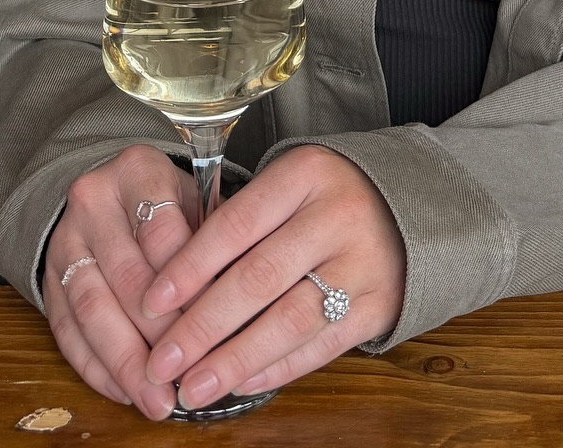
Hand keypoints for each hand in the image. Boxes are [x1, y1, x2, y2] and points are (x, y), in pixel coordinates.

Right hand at [41, 145, 196, 418]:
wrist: (105, 191)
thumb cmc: (167, 204)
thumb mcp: (194, 200)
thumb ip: (212, 241)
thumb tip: (236, 303)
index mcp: (138, 170)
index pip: (161, 230)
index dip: (186, 283)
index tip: (210, 325)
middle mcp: (93, 200)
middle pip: (126, 276)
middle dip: (158, 336)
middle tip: (185, 378)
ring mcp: (64, 240)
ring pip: (91, 308)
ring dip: (126, 362)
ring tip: (156, 401)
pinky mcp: (47, 278)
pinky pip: (66, 330)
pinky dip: (96, 368)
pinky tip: (125, 392)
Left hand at [138, 143, 405, 412]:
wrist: (411, 205)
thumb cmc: (326, 196)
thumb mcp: (288, 184)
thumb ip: (240, 222)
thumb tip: (173, 289)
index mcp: (305, 175)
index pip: (236, 223)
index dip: (190, 266)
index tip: (151, 303)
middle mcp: (336, 216)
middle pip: (258, 277)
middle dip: (202, 325)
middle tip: (161, 361)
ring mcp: (362, 264)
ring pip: (288, 319)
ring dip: (235, 359)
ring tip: (193, 387)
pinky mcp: (379, 305)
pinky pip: (320, 345)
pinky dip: (277, 368)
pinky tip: (241, 384)